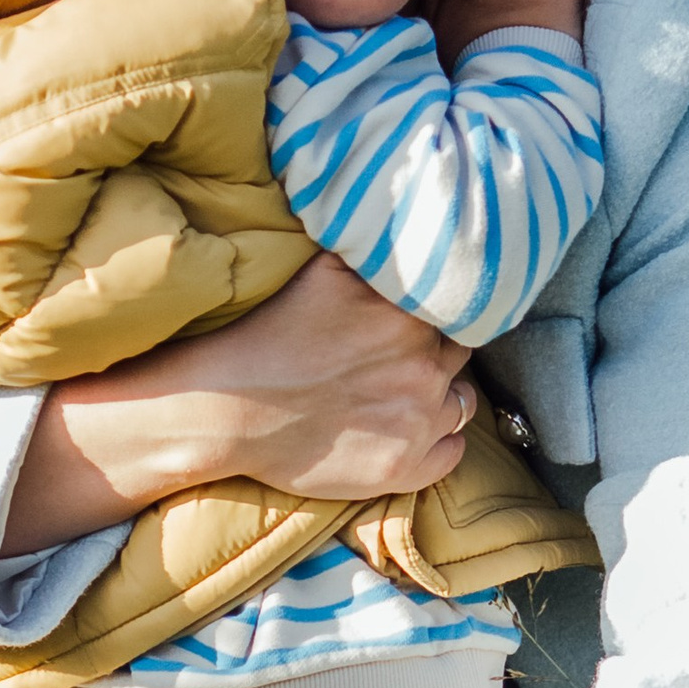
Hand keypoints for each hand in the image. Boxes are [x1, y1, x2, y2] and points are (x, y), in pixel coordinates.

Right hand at [2, 254, 472, 548]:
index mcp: (409, 317)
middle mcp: (424, 369)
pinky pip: (454, 453)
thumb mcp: (322, 274)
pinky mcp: (407, 468)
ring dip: (442, 394)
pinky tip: (408, 429)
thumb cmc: (268, 339)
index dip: (441, 309)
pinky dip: (439, 442)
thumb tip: (405, 219)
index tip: (421, 315)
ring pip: (462, 402)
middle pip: (459, 353)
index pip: (458, 306)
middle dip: (438, 350)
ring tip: (405, 391)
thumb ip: (371, 252)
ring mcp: (419, 423)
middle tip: (404, 354)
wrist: (227, 410)